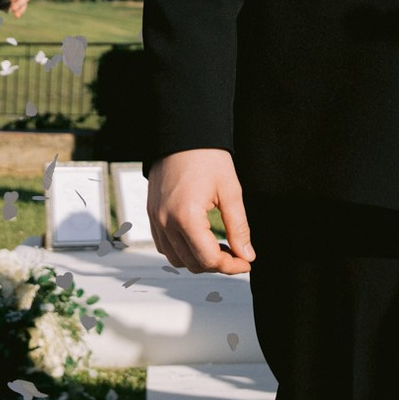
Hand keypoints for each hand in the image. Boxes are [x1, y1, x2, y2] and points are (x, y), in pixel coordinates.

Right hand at [148, 148, 254, 274]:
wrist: (182, 134)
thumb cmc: (207, 157)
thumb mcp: (230, 191)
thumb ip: (239, 227)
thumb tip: (246, 255)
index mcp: (186, 217)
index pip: (209, 259)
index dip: (231, 266)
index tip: (246, 262)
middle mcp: (166, 222)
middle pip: (192, 263)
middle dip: (217, 265)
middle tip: (237, 255)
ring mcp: (155, 219)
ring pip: (176, 259)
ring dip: (198, 260)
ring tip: (219, 248)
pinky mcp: (151, 214)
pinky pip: (164, 246)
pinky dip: (181, 250)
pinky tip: (199, 240)